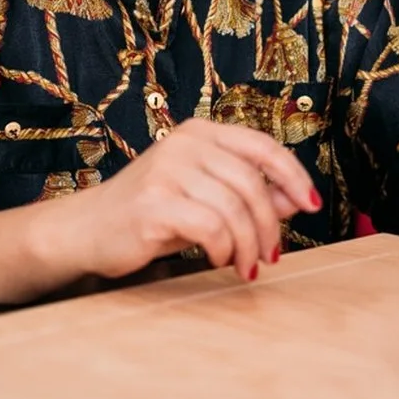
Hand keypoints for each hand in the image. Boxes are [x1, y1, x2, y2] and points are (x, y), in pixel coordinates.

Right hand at [61, 119, 320, 281]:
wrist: (85, 231)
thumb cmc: (150, 214)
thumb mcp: (204, 197)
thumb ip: (247, 194)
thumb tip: (296, 199)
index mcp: (199, 133)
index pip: (263, 146)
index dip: (294, 176)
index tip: (313, 204)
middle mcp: (184, 144)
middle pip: (252, 183)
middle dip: (270, 225)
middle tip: (272, 255)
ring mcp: (166, 171)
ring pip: (234, 209)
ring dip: (248, 244)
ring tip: (245, 265)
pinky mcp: (154, 204)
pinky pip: (210, 228)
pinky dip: (222, 249)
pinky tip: (217, 259)